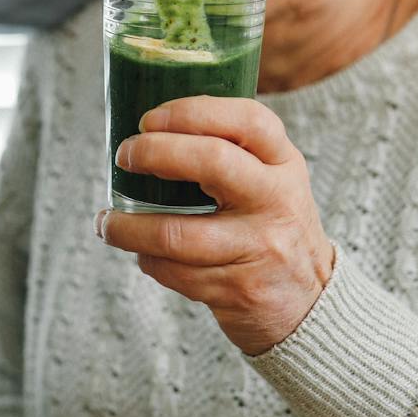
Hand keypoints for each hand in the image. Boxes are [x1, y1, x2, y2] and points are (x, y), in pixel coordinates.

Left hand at [96, 96, 333, 354]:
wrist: (310, 304)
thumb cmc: (272, 226)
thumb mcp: (272, 181)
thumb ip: (231, 152)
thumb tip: (148, 128)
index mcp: (285, 164)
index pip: (248, 121)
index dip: (192, 112)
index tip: (149, 118)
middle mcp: (277, 201)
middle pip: (212, 162)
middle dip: (155, 153)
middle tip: (125, 157)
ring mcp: (259, 248)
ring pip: (177, 233)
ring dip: (128, 227)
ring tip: (107, 222)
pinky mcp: (238, 290)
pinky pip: (175, 272)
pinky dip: (148, 260)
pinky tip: (141, 252)